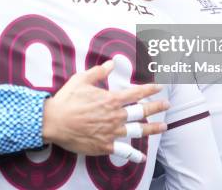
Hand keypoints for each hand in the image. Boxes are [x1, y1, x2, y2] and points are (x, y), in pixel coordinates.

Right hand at [42, 60, 168, 161]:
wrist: (54, 122)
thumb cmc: (67, 100)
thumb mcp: (82, 80)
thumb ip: (99, 72)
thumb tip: (111, 63)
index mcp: (111, 99)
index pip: (136, 93)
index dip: (149, 90)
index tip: (159, 87)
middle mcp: (115, 116)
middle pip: (142, 111)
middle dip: (157, 107)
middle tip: (167, 104)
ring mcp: (112, 132)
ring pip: (138, 130)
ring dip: (153, 128)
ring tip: (163, 126)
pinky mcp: (105, 146)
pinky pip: (123, 151)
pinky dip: (134, 155)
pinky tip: (142, 158)